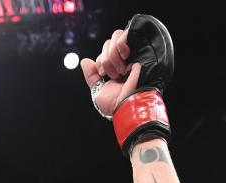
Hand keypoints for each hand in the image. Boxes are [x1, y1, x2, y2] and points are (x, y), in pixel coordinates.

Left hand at [81, 14, 174, 153]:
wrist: (129, 106)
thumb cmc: (116, 104)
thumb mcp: (99, 91)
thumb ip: (92, 76)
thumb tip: (84, 61)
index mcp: (117, 67)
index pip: (104, 52)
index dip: (100, 61)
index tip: (103, 74)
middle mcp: (126, 58)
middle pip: (108, 43)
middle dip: (105, 60)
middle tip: (113, 75)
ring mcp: (134, 53)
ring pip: (116, 36)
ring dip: (112, 55)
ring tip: (121, 71)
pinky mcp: (141, 49)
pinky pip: (126, 33)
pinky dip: (120, 45)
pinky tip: (125, 57)